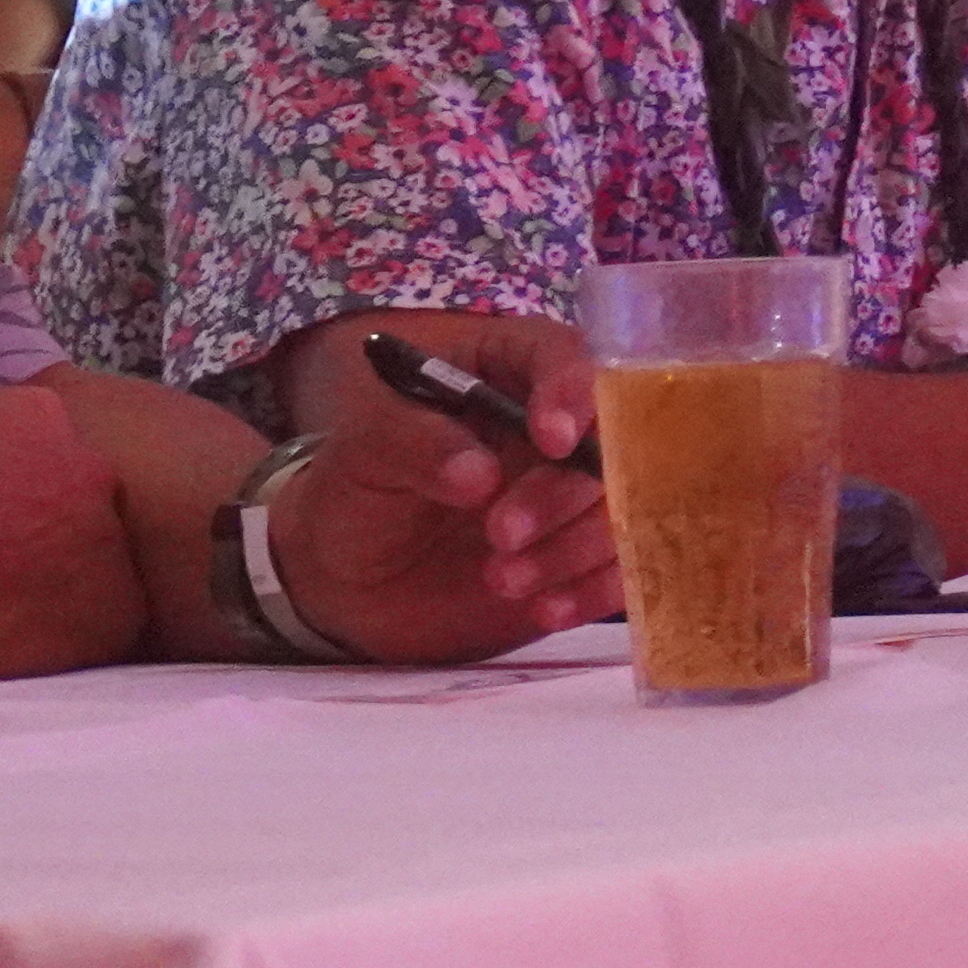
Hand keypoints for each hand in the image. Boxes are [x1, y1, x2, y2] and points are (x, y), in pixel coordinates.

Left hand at [260, 310, 620, 659]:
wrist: (347, 582)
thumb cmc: (354, 493)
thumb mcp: (361, 454)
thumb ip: (412, 444)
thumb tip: (481, 474)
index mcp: (502, 371)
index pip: (559, 358)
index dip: (569, 392)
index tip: (549, 439)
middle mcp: (552, 429)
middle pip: (603, 440)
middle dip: (558, 492)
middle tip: (500, 533)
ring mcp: (571, 496)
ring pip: (618, 508)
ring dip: (573, 549)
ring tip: (501, 581)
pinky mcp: (579, 558)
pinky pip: (619, 569)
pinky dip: (594, 591)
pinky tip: (547, 609)